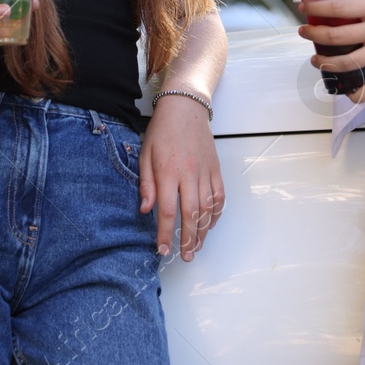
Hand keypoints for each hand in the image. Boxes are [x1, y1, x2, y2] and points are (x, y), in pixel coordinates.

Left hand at [139, 92, 224, 261]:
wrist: (185, 108)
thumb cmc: (162, 131)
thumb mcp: (145, 154)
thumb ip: (146, 183)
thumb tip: (145, 210)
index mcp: (168, 172)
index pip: (166, 210)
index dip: (164, 233)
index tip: (163, 250)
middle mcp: (189, 174)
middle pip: (191, 215)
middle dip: (188, 240)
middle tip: (184, 257)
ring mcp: (205, 172)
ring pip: (207, 209)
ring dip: (203, 231)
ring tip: (196, 247)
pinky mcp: (216, 168)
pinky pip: (220, 196)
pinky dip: (216, 213)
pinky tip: (209, 224)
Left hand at [299, 0, 364, 104]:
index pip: (337, 7)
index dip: (315, 7)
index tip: (303, 6)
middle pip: (335, 37)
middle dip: (313, 34)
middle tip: (304, 31)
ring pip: (348, 63)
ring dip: (326, 63)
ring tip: (316, 59)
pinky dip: (359, 94)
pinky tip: (348, 93)